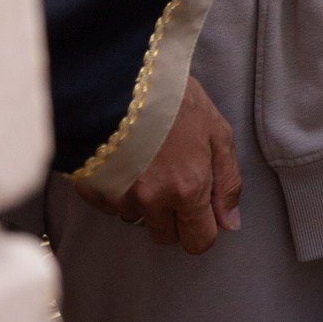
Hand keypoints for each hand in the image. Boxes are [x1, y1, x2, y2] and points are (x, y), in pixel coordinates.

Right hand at [73, 76, 241, 252]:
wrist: (125, 80)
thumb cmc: (177, 102)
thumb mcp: (218, 134)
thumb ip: (228, 182)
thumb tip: (230, 223)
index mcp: (189, 189)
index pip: (198, 241)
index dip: (202, 230)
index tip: (201, 213)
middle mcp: (153, 201)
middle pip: (165, 236)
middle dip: (174, 219)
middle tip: (175, 182)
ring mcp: (119, 198)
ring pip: (136, 220)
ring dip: (144, 203)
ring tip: (149, 164)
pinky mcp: (92, 190)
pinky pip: (109, 207)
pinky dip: (118, 193)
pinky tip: (126, 163)